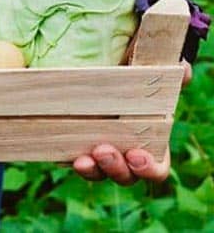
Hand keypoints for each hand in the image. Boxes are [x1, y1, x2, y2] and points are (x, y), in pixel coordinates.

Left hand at [73, 61, 190, 184]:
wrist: (102, 76)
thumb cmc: (132, 79)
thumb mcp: (148, 73)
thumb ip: (165, 74)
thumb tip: (184, 71)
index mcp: (150, 145)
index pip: (155, 169)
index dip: (148, 168)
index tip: (135, 156)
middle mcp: (125, 157)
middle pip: (125, 176)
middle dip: (115, 167)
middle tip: (103, 150)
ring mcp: (99, 156)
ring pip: (98, 173)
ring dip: (91, 170)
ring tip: (82, 159)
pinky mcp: (75, 148)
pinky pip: (73, 161)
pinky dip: (69, 160)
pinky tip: (64, 154)